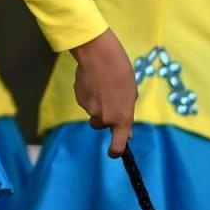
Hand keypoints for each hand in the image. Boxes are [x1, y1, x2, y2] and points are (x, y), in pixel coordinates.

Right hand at [70, 28, 135, 156]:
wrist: (100, 56)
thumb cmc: (122, 73)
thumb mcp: (131, 95)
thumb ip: (126, 114)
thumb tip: (126, 131)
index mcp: (122, 119)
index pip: (117, 146)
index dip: (115, 151)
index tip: (113, 152)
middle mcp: (104, 118)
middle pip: (100, 124)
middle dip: (103, 116)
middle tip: (108, 100)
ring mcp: (89, 109)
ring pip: (92, 111)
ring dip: (96, 103)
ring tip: (100, 85)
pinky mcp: (78, 98)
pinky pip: (84, 101)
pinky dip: (87, 94)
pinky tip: (91, 81)